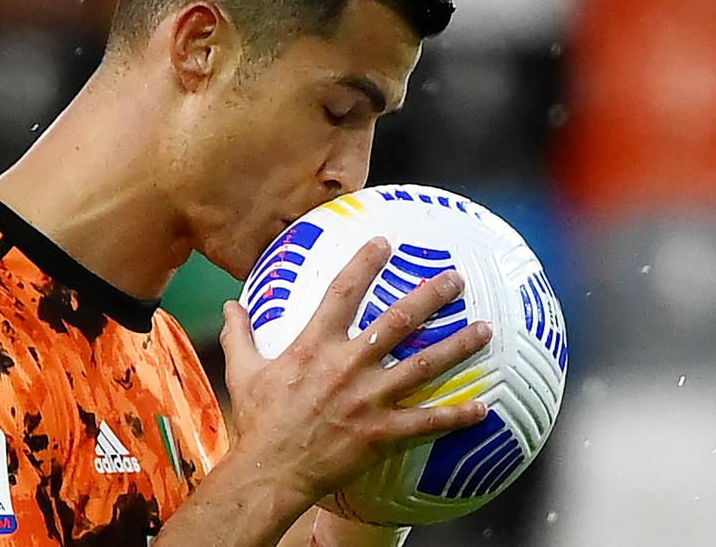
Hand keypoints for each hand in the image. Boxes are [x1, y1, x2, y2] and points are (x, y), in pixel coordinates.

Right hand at [219, 237, 492, 503]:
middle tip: (456, 279)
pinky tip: (483, 408)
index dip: (365, 263)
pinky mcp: (382, 432)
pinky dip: (457, 415)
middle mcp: (347, 365)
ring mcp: (368, 399)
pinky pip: (427, 421)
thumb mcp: (244, 372)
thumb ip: (240, 335)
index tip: (385, 243)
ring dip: (458, 345)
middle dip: (431, 296)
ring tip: (486, 328)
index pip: (343, 292)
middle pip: (398, 321)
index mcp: (315, 345)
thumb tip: (230, 305)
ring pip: (423, 366)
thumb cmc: (258, 422)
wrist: (269, 472)